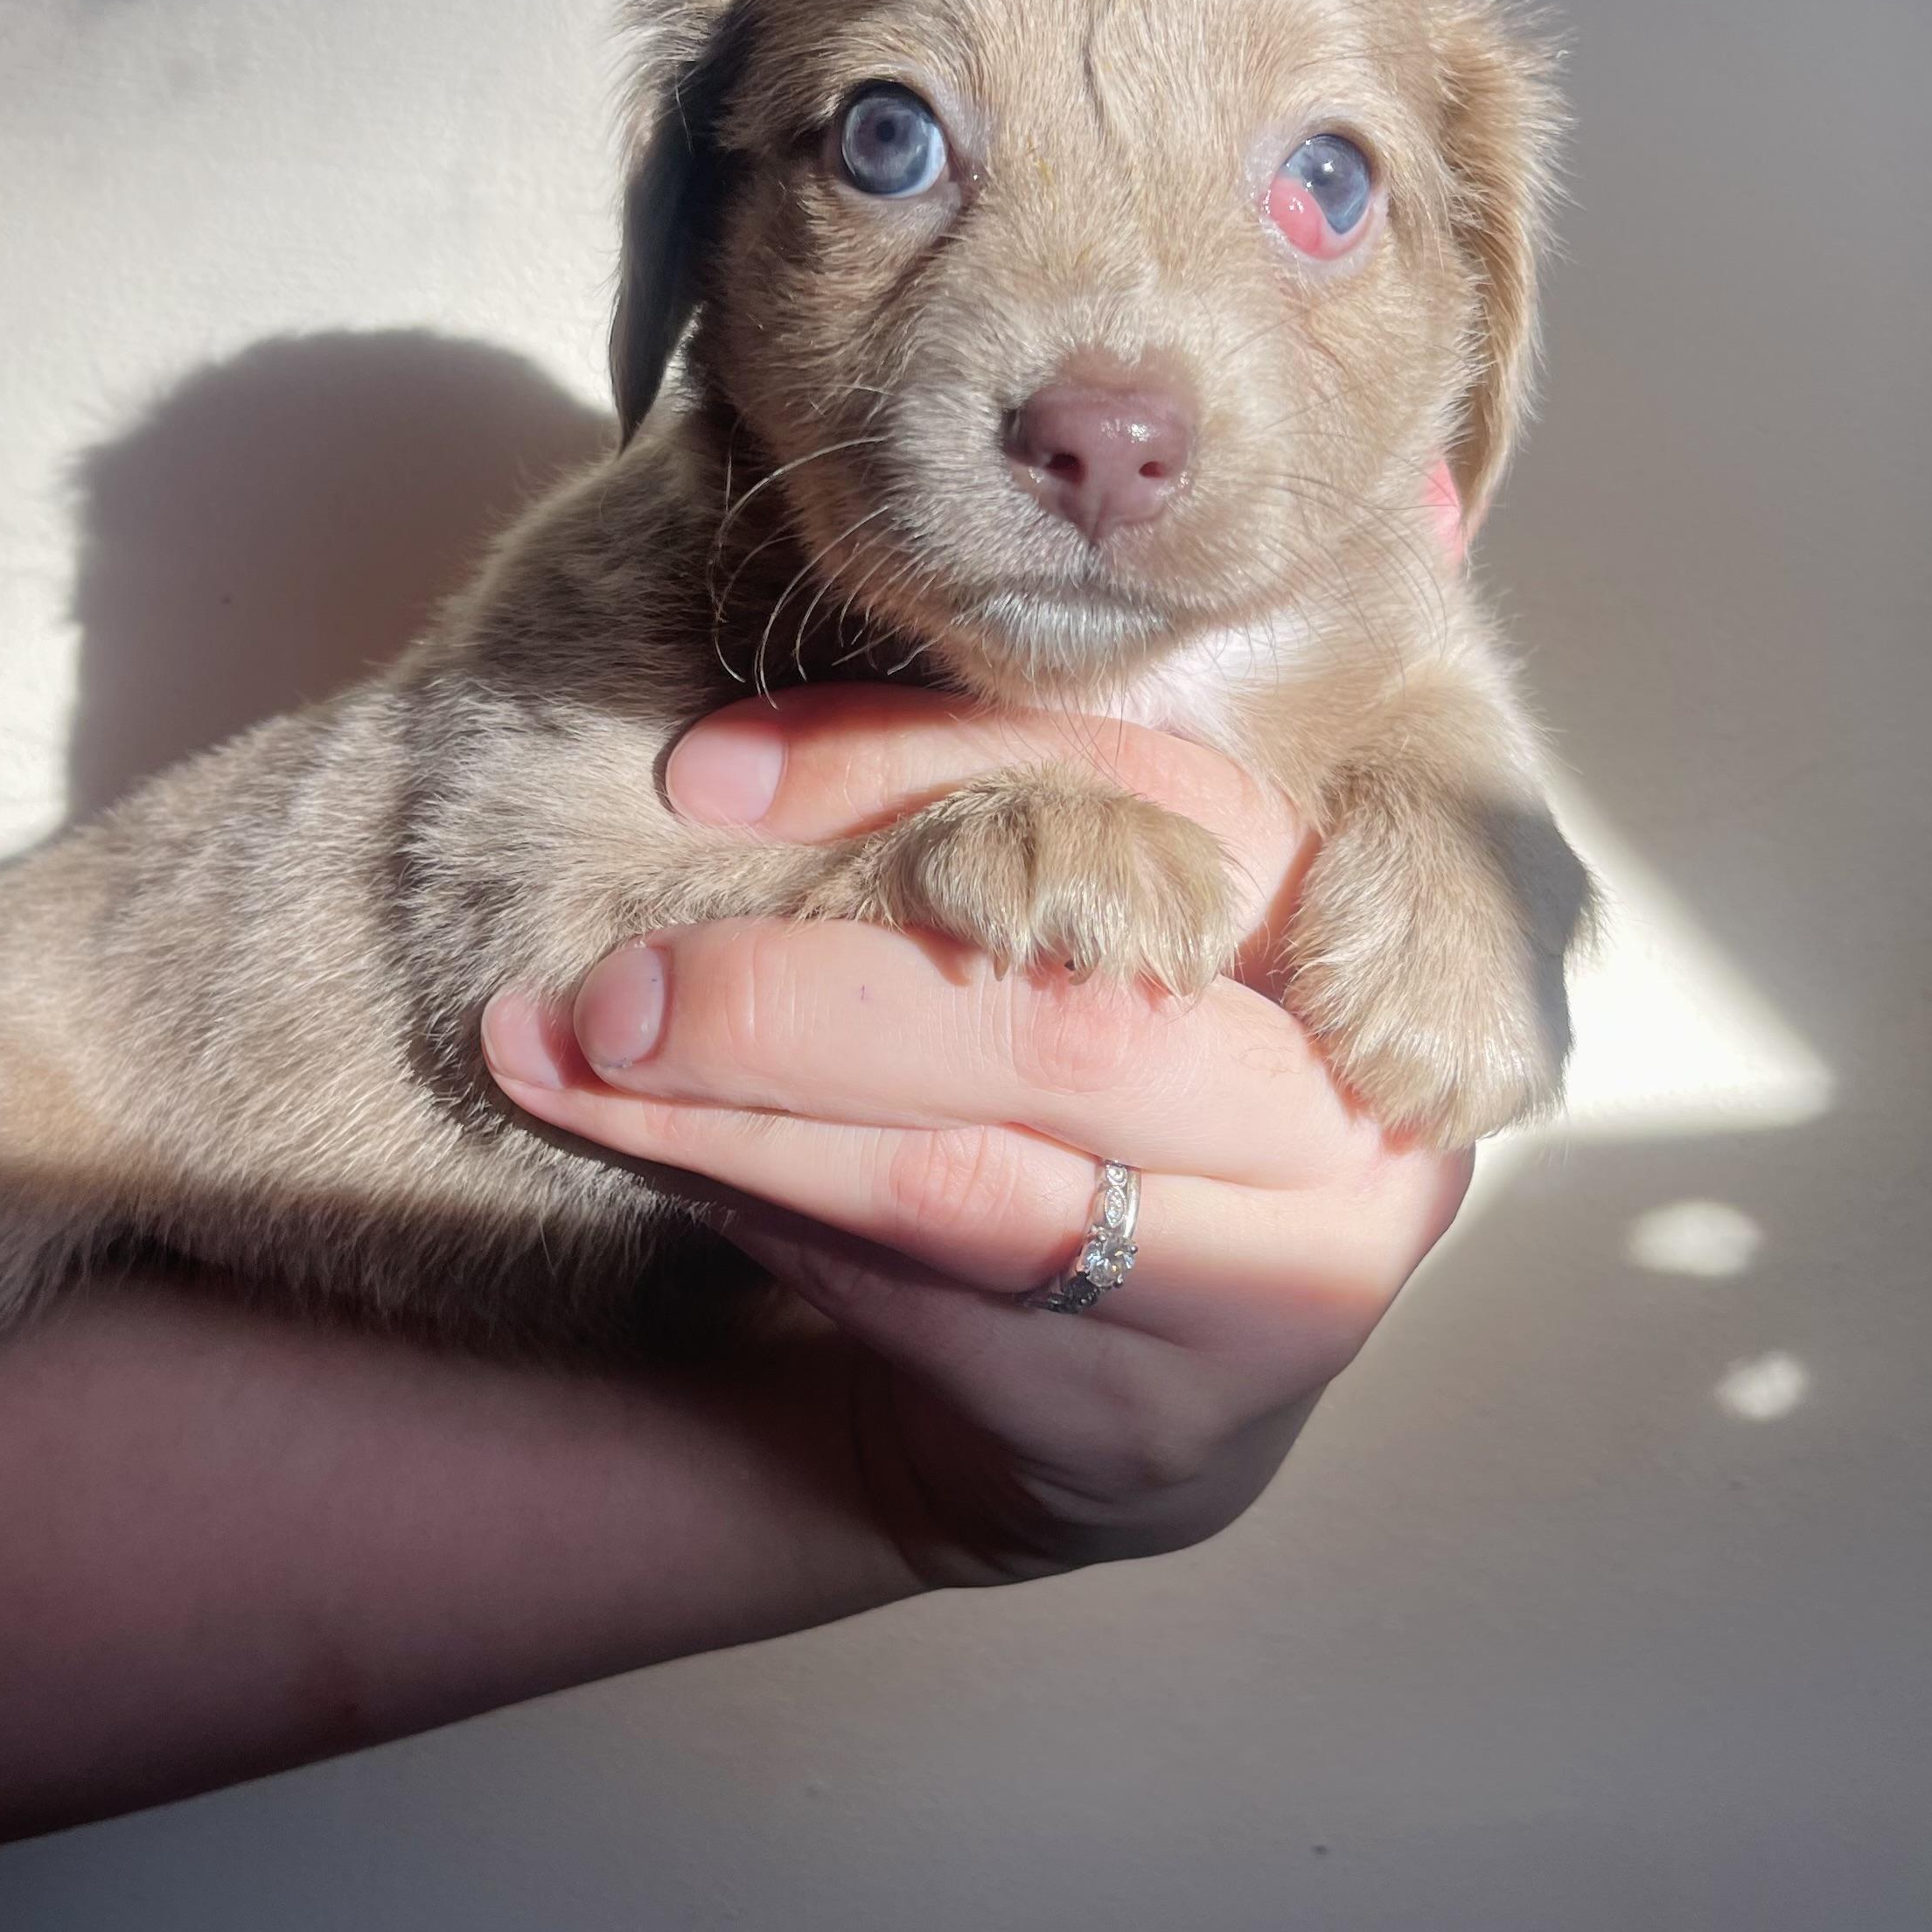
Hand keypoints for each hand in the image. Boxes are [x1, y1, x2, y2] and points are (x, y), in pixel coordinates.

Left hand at [482, 688, 1470, 1584]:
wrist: (1115, 1376)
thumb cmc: (1088, 1071)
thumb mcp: (1122, 899)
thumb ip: (1102, 752)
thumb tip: (1213, 498)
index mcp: (1377, 926)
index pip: (1158, 802)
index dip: (916, 771)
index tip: (701, 775)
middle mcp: (1367, 1114)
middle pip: (1068, 1018)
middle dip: (801, 989)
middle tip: (604, 976)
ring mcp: (1288, 1288)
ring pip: (970, 1181)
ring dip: (731, 1107)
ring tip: (553, 1047)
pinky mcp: (1170, 1432)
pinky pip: (924, 1299)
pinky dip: (754, 1203)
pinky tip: (624, 1143)